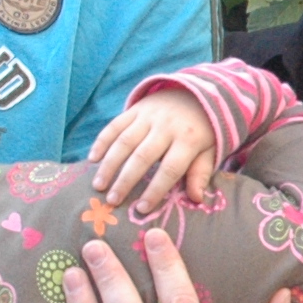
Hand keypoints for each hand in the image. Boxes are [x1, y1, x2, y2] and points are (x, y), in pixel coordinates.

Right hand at [89, 89, 218, 208]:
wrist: (195, 93)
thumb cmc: (200, 131)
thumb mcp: (209, 151)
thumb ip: (201, 173)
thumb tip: (197, 199)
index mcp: (188, 140)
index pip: (170, 169)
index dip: (155, 190)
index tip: (142, 209)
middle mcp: (166, 127)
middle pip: (142, 156)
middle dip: (125, 180)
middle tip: (112, 201)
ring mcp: (149, 116)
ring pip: (124, 141)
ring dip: (109, 164)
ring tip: (99, 186)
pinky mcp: (135, 109)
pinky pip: (115, 125)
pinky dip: (102, 141)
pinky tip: (93, 159)